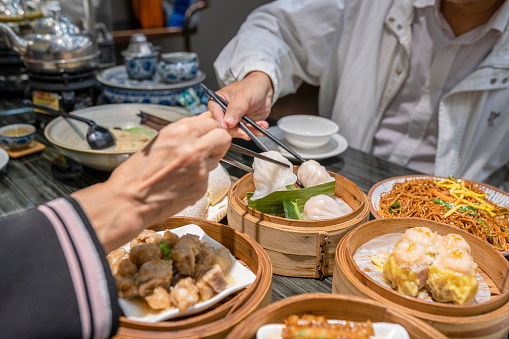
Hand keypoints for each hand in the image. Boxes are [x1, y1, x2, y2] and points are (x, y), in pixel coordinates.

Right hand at [72, 113, 230, 251]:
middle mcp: (194, 149)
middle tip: (208, 146)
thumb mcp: (158, 141)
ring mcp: (200, 170)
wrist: (129, 201)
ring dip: (207, 160)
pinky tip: (180, 181)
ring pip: (217, 159)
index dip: (211, 127)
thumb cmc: (136, 172)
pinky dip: (197, 178)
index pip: (213, 122)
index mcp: (181, 133)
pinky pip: (207, 177)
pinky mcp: (201, 187)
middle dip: (218, 141)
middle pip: (223, 138)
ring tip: (185, 166)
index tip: (208, 132)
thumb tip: (203, 119)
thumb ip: (184, 129)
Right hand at [208, 71, 272, 138]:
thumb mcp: (243, 95)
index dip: (219, 120)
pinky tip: (262, 126)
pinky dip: (256, 131)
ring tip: (258, 128)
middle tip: (245, 132)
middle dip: (236, 131)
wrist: (265, 89)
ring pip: (237, 131)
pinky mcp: (244, 125)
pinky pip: (248, 132)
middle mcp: (225, 113)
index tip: (226, 126)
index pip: (214, 112)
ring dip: (249, 132)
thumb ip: (236, 108)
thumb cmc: (251, 86)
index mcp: (219, 101)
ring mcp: (234, 120)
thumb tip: (228, 122)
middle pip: (225, 126)